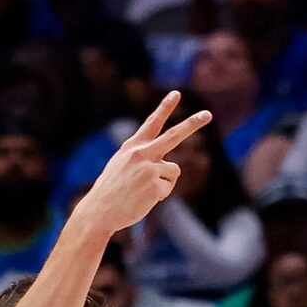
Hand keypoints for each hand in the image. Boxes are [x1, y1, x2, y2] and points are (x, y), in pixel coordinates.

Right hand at [71, 91, 214, 236]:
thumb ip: (141, 159)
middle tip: (208, 114)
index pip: (152, 123)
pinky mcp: (154, 184)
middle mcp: (141, 153)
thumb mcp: (120, 167)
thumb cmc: (109, 193)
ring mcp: (149, 168)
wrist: (99, 212)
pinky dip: (159, 196)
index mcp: (132, 147)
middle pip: (174, 135)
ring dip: (164, 183)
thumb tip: (170, 166)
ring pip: (173, 171)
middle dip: (192, 124)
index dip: (164, 107)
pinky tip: (142, 200)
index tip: (176, 93)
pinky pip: (167, 188)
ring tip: (142, 191)